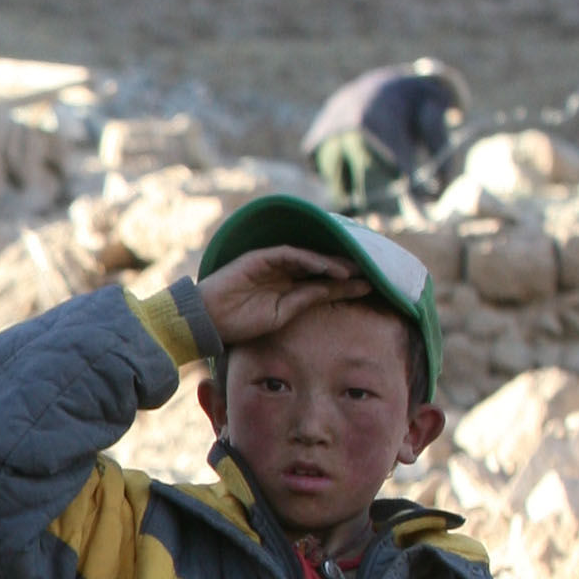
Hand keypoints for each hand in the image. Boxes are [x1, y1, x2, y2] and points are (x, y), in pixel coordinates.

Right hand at [197, 244, 364, 350]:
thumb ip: (305, 300)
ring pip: (308, 258)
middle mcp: (283, 272)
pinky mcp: (260, 258)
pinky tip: (327, 267)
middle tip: (372, 273)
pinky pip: (289, 255)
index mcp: (287, 288)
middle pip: (319, 266)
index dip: (344, 283)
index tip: (369, 287)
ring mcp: (271, 264)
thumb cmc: (239, 324)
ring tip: (354, 271)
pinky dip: (309, 260)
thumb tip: (333, 291)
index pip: (321, 281)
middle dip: (344, 268)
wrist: (206, 322)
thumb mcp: (281, 316)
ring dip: (331, 263)